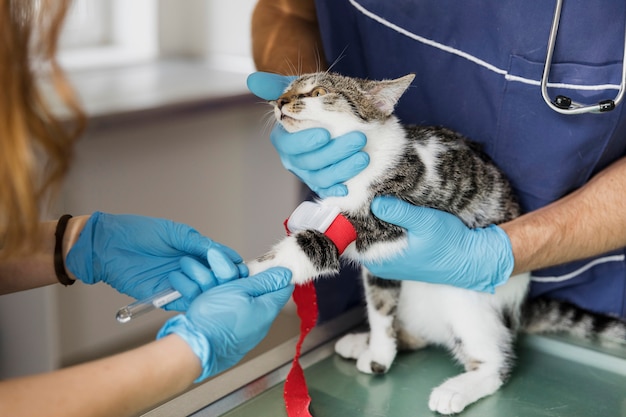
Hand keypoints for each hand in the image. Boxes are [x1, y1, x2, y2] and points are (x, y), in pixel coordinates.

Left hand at [66, 212, 247, 310]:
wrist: (109, 246)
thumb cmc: (138, 233)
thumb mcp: (174, 233)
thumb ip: (200, 244)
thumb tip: (226, 254)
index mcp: (197, 252)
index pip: (224, 262)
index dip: (233, 265)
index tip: (238, 266)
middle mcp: (192, 270)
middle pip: (220, 281)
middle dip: (223, 277)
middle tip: (220, 271)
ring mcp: (181, 284)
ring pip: (206, 293)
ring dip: (203, 282)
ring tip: (186, 266)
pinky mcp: (167, 297)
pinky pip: (186, 302)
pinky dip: (190, 295)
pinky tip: (182, 283)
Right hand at [157, 267, 293, 380]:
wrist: (195, 349)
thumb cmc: (214, 318)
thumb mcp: (239, 289)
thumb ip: (263, 281)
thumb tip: (285, 275)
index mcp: (268, 310)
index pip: (283, 288)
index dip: (276, 275)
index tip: (265, 269)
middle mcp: (263, 325)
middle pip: (265, 298)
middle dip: (253, 286)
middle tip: (237, 279)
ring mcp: (250, 336)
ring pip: (250, 310)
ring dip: (240, 299)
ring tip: (223, 295)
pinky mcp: (237, 342)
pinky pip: (239, 322)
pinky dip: (232, 313)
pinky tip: (219, 311)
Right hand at [247, 72, 368, 197]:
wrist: (326, 113)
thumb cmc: (308, 101)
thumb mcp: (293, 89)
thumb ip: (274, 86)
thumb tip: (253, 80)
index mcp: (282, 138)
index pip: (290, 144)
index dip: (306, 141)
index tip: (325, 133)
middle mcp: (293, 158)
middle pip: (310, 161)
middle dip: (335, 151)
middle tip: (358, 139)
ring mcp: (307, 172)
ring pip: (321, 177)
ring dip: (343, 169)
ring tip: (363, 157)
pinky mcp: (320, 182)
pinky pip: (326, 189)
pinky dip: (336, 189)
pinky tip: (347, 187)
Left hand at [363, 197, 513, 292]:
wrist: (472, 259)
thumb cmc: (449, 244)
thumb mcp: (425, 223)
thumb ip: (400, 213)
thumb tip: (375, 202)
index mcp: (378, 260)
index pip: (351, 234)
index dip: (351, 213)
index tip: (353, 193)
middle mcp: (379, 262)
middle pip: (360, 232)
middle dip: (363, 211)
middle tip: (365, 186)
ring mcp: (389, 258)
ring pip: (372, 232)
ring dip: (376, 214)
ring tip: (376, 190)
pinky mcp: (400, 252)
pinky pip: (385, 234)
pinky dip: (387, 221)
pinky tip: (390, 204)